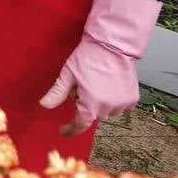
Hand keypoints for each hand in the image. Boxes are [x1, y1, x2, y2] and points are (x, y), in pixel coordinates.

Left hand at [39, 0, 160, 135]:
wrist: (112, 45)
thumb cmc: (88, 58)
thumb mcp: (68, 75)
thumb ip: (57, 93)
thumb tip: (44, 105)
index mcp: (92, 104)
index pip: (80, 124)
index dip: (71, 129)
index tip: (63, 131)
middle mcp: (109, 108)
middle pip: (92, 114)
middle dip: (85, 104)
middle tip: (81, 85)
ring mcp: (123, 104)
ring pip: (106, 111)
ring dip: (99, 102)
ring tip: (96, 82)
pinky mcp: (133, 98)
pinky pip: (119, 106)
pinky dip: (112, 99)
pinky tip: (108, 85)